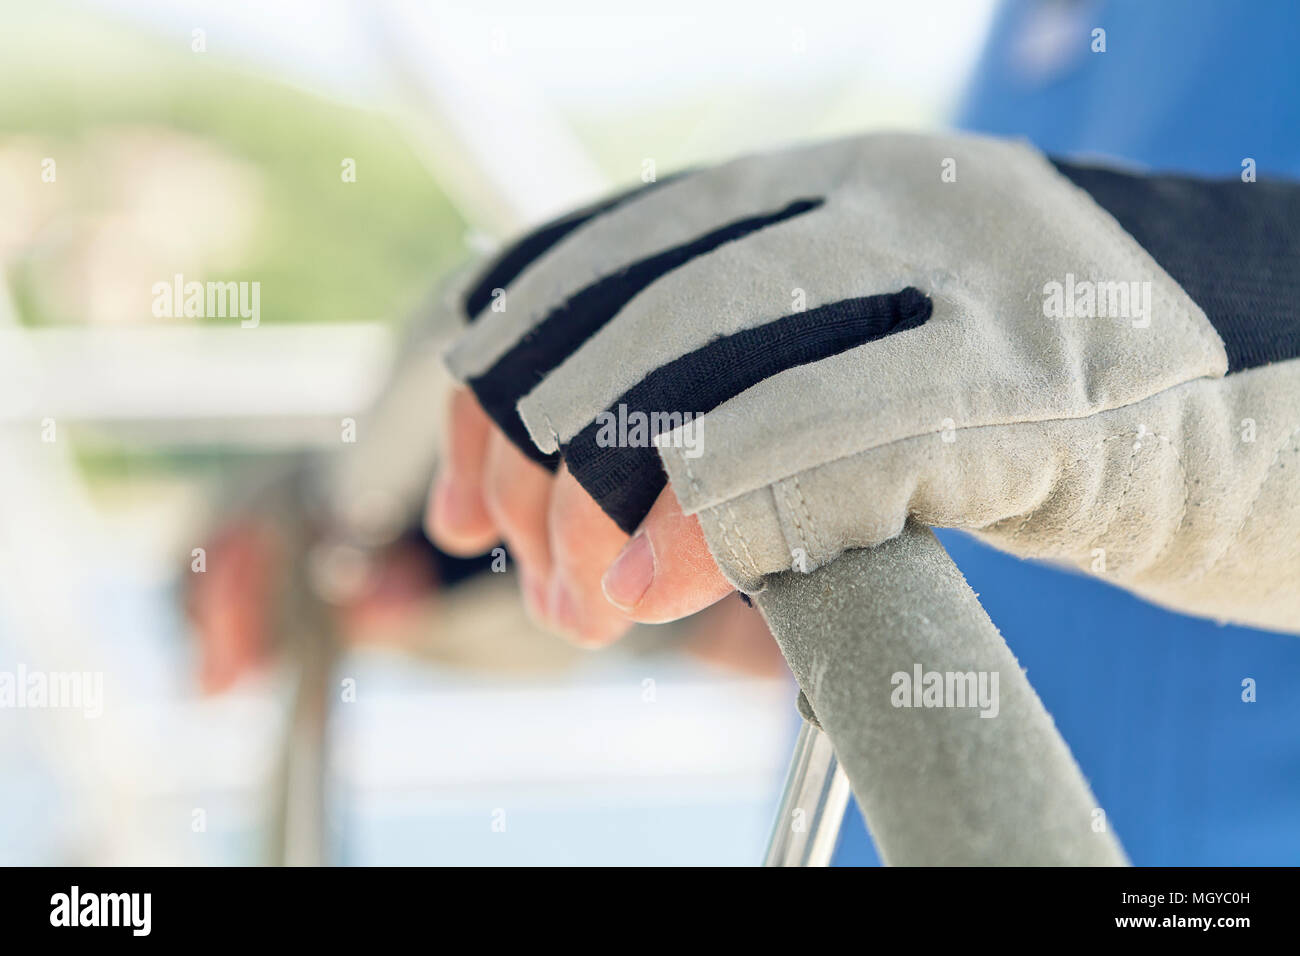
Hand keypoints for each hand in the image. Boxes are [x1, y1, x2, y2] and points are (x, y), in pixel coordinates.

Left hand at [431, 131, 1299, 634]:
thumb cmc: (1078, 410)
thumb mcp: (889, 370)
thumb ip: (757, 398)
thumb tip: (593, 503)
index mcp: (831, 189)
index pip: (606, 255)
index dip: (503, 371)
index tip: (470, 493)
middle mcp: (886, 200)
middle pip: (634, 307)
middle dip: (538, 448)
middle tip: (530, 572)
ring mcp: (966, 274)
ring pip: (711, 358)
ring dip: (603, 493)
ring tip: (577, 601)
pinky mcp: (1041, 380)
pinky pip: (827, 436)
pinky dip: (713, 515)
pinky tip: (651, 583)